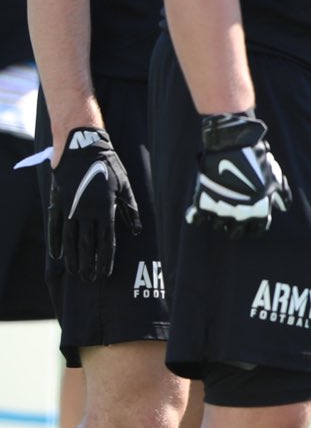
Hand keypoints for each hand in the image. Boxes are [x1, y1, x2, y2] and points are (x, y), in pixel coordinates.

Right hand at [47, 127, 140, 281]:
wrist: (82, 148)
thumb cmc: (108, 166)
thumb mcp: (125, 185)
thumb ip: (131, 209)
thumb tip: (138, 231)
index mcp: (105, 209)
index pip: (107, 241)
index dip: (106, 259)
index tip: (105, 273)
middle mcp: (87, 212)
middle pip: (88, 244)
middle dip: (90, 264)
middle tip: (91, 279)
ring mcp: (70, 208)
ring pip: (72, 239)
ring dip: (74, 258)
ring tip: (77, 273)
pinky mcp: (59, 203)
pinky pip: (56, 227)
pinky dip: (56, 242)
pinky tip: (58, 255)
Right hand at [187, 113, 291, 231]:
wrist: (232, 146)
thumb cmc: (257, 161)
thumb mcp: (275, 178)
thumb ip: (281, 196)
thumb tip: (282, 208)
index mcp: (260, 211)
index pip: (258, 230)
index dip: (255, 226)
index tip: (252, 219)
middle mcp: (241, 215)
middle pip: (236, 233)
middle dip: (236, 227)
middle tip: (234, 215)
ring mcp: (220, 210)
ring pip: (218, 226)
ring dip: (219, 219)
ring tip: (220, 207)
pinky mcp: (202, 202)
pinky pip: (195, 218)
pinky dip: (195, 216)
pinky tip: (198, 210)